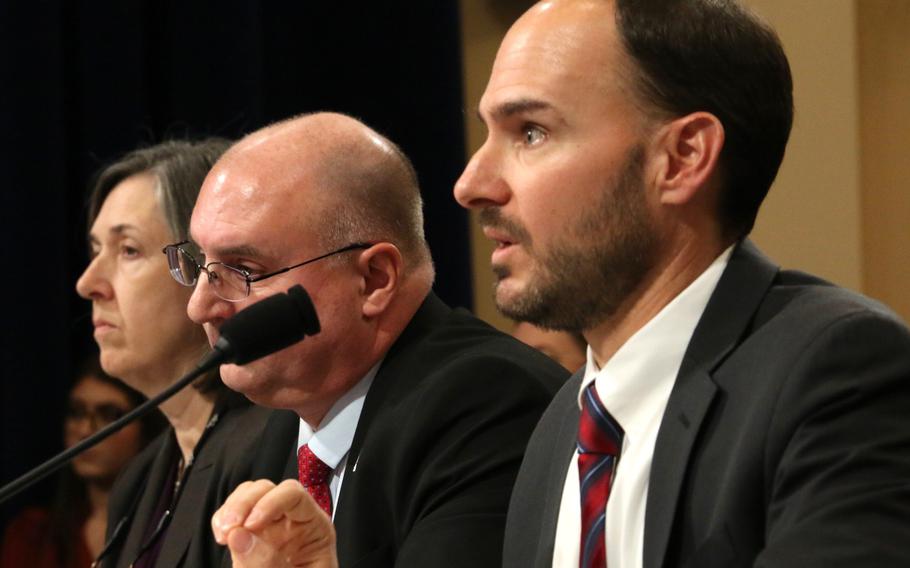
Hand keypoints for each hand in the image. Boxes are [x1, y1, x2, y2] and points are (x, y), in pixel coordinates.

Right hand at [212, 479, 338, 567]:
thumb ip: (269, 564)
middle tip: (229, 527)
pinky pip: (235, 515)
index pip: (295, 496)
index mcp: (314, 529)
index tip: (250, 524)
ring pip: (249, 496)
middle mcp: (292, 523)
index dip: (271, 502)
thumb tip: (240, 535)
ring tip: (223, 532)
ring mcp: (269, 529)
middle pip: (268, 490)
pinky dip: (223, 519)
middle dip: (245, 502)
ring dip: (231, 508)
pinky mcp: (249, 538)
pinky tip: (222, 535)